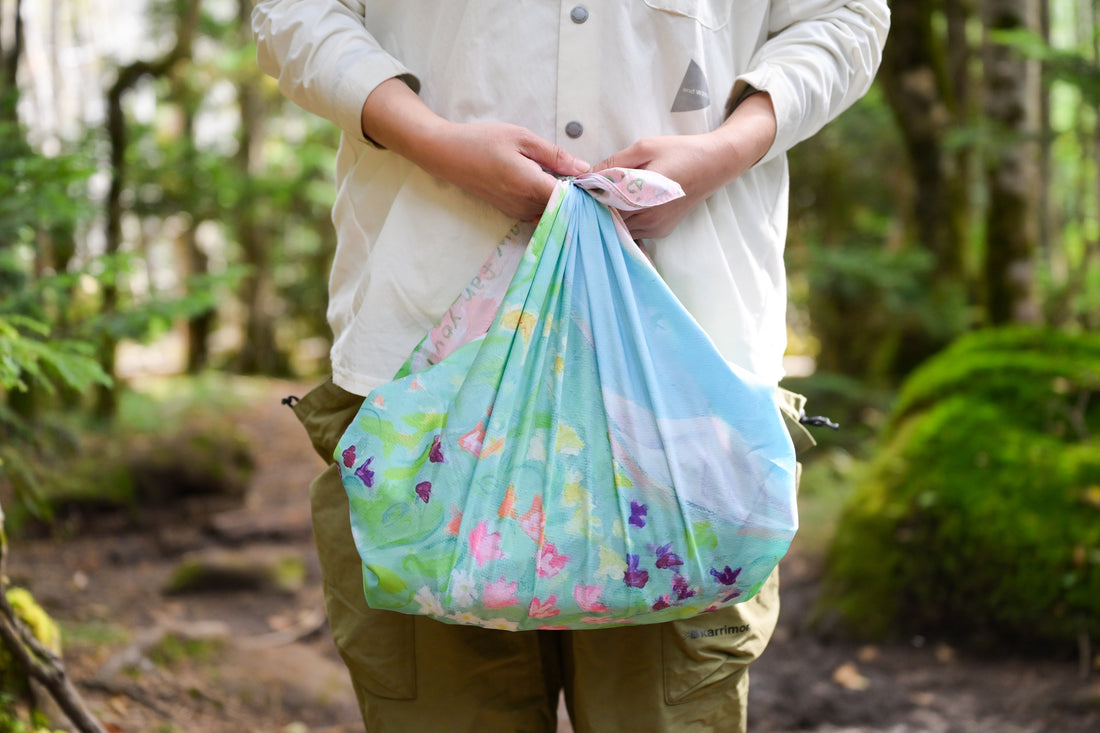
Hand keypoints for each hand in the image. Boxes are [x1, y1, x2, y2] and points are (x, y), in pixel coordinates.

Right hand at [361, 79, 589, 220]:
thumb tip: (583, 168)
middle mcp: (524, 204)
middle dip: (577, 198)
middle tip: (587, 180)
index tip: (597, 182)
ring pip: (550, 213)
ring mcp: (516, 211)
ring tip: (569, 182)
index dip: (586, 193)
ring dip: (562, 201)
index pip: (569, 199)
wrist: (446, 154)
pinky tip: (549, 186)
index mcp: (529, 184)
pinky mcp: (510, 212)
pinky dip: (548, 204)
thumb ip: (554, 155)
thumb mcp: (521, 137)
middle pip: (562, 209)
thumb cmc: (482, 140)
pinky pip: (537, 213)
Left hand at [594, 92, 776, 239]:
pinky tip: (621, 206)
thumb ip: (614, 163)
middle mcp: (649, 219)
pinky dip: (623, 221)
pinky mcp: (660, 232)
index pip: (603, 207)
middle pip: (609, 222)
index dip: (588, 200)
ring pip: (619, 229)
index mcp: (644, 197)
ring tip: (603, 199)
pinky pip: (632, 231)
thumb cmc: (680, 152)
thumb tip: (586, 176)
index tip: (576, 192)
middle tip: (584, 196)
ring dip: (609, 217)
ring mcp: (655, 229)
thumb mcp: (644, 147)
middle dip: (595, 210)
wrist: (715, 165)